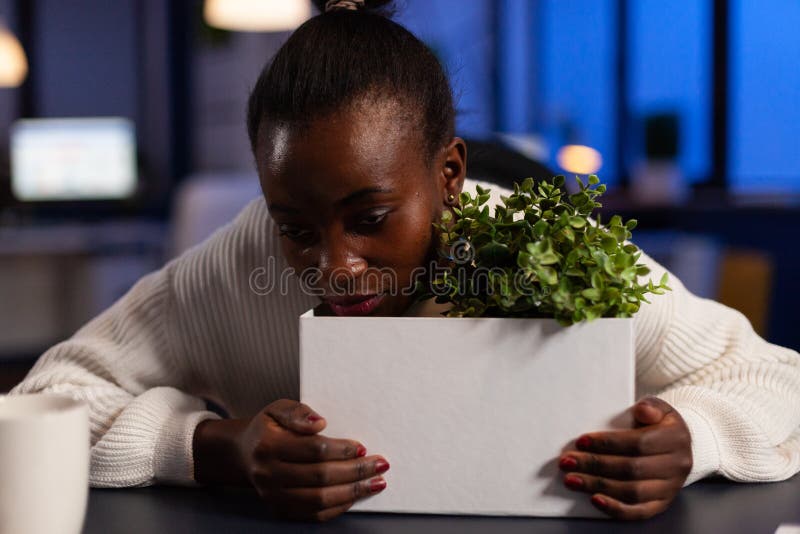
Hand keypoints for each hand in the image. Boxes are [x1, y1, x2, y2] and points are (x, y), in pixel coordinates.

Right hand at [194, 399, 388, 521]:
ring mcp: (273, 496)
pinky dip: (338, 507)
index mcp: (268, 445)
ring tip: (376, 483)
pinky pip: (314, 515)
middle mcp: (268, 474)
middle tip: (380, 465)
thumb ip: (298, 412)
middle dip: (355, 471)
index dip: (342, 450)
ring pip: (319, 499)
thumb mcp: (278, 408)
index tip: (362, 447)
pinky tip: (355, 496)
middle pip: (320, 477)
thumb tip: (320, 423)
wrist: (246, 453)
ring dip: (352, 492)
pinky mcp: (280, 510)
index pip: (313, 450)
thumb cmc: (269, 427)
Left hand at [558, 397, 691, 519]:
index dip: (607, 443)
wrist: (680, 446)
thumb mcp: (659, 408)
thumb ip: (650, 406)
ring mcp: (670, 488)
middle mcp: (676, 466)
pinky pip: (638, 512)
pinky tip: (594, 499)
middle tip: (568, 461)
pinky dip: (615, 508)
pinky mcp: (662, 504)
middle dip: (595, 465)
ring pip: (631, 492)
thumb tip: (641, 410)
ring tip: (572, 479)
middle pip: (631, 469)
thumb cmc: (660, 424)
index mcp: (674, 439)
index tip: (581, 442)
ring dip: (597, 486)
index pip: (637, 443)